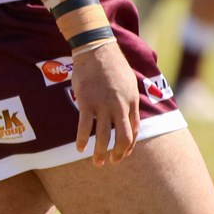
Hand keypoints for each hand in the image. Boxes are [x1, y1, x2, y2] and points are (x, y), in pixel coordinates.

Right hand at [70, 41, 141, 165]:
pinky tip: (80, 149)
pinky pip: (84, 126)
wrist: (97, 50)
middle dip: (118, 154)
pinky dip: (82, 140)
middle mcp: (119, 106)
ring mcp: (102, 105)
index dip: (129, 146)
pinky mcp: (86, 102)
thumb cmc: (113, 66)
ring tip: (96, 162)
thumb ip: (130, 101)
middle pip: (122, 138)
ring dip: (100, 152)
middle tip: (112, 162)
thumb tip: (130, 116)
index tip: (123, 154)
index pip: (134, 131)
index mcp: (132, 102)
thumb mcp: (130, 84)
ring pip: (103, 136)